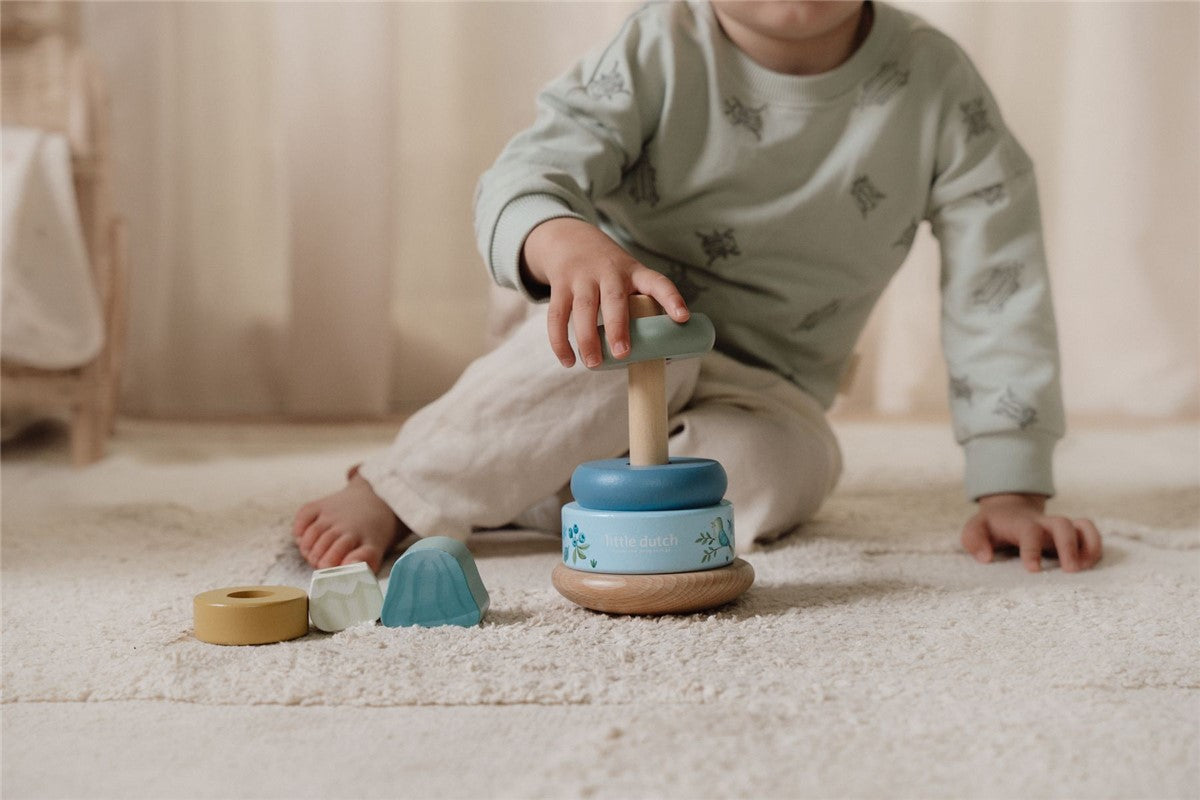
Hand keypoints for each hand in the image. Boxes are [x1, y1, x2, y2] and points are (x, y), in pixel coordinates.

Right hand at [522, 217, 688, 367]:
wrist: (568, 238)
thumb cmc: (609, 270)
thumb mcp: (629, 274)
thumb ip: (640, 303)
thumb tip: (657, 352)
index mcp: (634, 272)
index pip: (657, 283)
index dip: (671, 299)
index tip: (682, 318)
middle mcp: (609, 272)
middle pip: (614, 299)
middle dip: (618, 327)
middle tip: (622, 353)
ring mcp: (582, 277)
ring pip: (583, 308)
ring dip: (587, 338)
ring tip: (593, 363)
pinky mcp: (560, 285)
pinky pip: (557, 315)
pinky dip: (560, 340)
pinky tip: (568, 360)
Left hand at [961, 493, 1102, 572]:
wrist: (1008, 510)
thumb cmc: (990, 526)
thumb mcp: (974, 530)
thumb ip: (973, 540)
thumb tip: (985, 557)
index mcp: (1020, 523)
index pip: (1029, 532)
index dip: (1032, 549)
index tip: (1033, 569)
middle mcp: (1044, 523)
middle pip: (1062, 524)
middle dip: (1068, 546)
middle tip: (1070, 571)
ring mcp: (1059, 526)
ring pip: (1082, 526)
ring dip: (1089, 545)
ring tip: (1086, 568)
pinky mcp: (1071, 533)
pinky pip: (1090, 533)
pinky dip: (1096, 546)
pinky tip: (1090, 565)